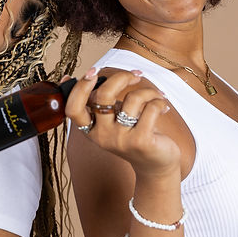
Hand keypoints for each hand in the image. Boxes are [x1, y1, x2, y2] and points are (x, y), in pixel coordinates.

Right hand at [65, 69, 180, 178]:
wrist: (155, 164)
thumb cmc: (132, 134)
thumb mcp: (111, 119)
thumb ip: (98, 101)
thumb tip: (74, 76)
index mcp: (91, 129)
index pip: (74, 108)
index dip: (80, 88)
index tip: (92, 72)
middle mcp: (102, 135)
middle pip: (103, 95)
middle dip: (121, 77)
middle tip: (135, 75)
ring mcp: (121, 139)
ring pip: (133, 99)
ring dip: (149, 91)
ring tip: (157, 96)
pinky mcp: (141, 141)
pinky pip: (150, 108)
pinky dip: (159, 102)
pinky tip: (163, 107)